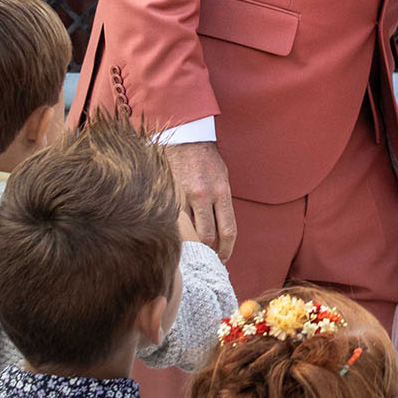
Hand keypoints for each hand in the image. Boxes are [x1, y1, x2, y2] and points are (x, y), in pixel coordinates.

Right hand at [164, 141, 235, 261]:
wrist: (186, 138)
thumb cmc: (206, 160)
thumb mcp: (222, 179)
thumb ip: (221, 203)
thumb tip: (221, 231)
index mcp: (221, 192)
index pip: (228, 230)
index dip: (227, 250)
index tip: (224, 258)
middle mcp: (204, 195)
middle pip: (207, 237)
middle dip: (208, 252)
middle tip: (206, 259)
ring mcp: (184, 195)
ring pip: (187, 232)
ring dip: (190, 245)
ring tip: (191, 253)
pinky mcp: (168, 194)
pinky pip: (173, 221)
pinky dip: (176, 232)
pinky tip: (176, 237)